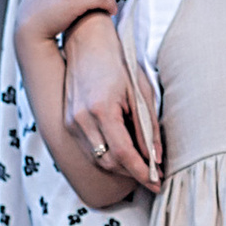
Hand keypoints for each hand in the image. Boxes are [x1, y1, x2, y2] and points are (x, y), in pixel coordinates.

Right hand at [60, 8, 161, 189]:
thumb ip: (148, 127)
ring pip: (97, 159)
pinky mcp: (67, 122)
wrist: (87, 42)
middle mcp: (82, 120)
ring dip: (120, 167)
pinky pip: (89, 149)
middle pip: (109, 162)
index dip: (142, 172)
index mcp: (102, 110)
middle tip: (154, 174)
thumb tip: (156, 158)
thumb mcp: (141, 92)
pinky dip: (107, 156)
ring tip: (141, 164)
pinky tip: (123, 152)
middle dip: (132, 173)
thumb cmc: (118, 63)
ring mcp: (71, 122)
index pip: (124, 154)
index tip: (158, 183)